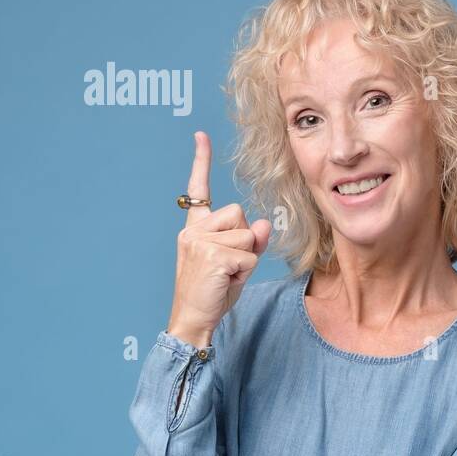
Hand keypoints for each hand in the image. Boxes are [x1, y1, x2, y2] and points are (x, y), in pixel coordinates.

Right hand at [166, 131, 272, 346]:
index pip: (198, 190)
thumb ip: (251, 241)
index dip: (201, 161)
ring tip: (227, 274)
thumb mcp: (237, 262)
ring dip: (247, 257)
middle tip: (228, 265)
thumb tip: (263, 223)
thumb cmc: (214, 292)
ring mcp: (200, 242)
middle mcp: (192, 230)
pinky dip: (246, 270)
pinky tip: (227, 281)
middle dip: (244, 239)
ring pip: (248, 235)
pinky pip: (249, 254)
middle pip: (239, 214)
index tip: (201, 135)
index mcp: (194, 228)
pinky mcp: (212, 255)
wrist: (193, 320)